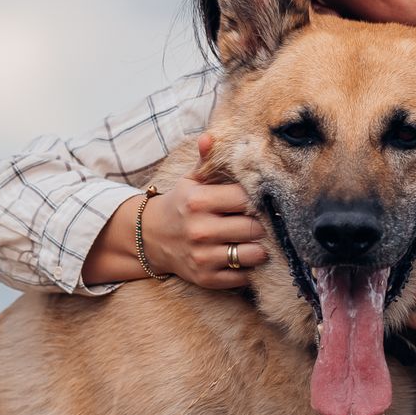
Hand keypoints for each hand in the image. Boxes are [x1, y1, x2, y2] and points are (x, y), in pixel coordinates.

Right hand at [142, 133, 268, 289]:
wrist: (150, 238)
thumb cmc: (180, 205)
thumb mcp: (190, 181)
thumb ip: (206, 160)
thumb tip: (211, 137)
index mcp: (198, 201)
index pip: (246, 199)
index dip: (259, 200)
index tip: (262, 201)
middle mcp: (200, 229)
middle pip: (254, 227)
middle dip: (263, 225)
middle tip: (265, 222)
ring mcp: (202, 256)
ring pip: (252, 254)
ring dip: (261, 249)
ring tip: (258, 241)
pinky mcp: (205, 277)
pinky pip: (241, 276)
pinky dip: (248, 268)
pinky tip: (244, 257)